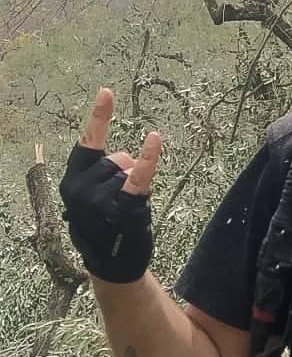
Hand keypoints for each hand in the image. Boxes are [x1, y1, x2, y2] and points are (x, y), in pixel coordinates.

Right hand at [59, 88, 161, 282]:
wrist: (112, 264)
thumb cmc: (104, 225)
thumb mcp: (92, 197)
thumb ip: (100, 174)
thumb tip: (127, 159)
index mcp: (71, 181)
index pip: (87, 143)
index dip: (98, 117)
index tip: (107, 92)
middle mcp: (80, 187)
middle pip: (118, 157)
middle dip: (127, 173)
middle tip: (120, 200)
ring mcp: (99, 199)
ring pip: (131, 170)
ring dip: (137, 185)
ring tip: (126, 209)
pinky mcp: (123, 207)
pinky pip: (137, 177)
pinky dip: (148, 158)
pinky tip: (155, 139)